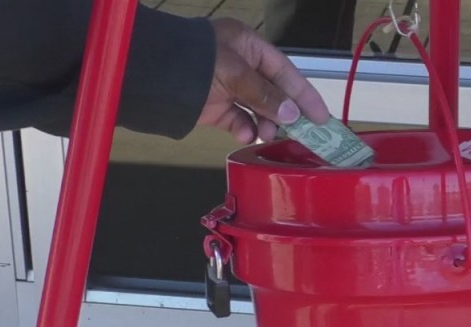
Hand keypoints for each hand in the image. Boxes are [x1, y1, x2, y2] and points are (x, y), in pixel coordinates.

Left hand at [197, 18, 330, 143]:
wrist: (149, 77)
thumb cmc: (193, 63)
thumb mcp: (235, 74)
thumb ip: (266, 95)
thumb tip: (293, 114)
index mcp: (247, 46)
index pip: (284, 71)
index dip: (304, 93)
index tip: (320, 116)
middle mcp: (239, 65)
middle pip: (273, 92)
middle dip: (285, 112)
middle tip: (302, 133)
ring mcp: (226, 87)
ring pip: (257, 109)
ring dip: (266, 124)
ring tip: (269, 135)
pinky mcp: (213, 107)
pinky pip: (237, 120)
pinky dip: (245, 129)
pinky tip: (248, 135)